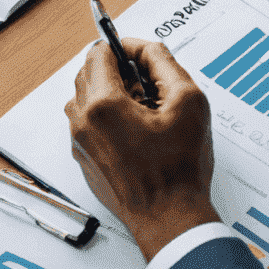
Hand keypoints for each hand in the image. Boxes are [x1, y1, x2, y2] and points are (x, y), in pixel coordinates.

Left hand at [64, 38, 219, 259]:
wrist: (169, 220)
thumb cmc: (178, 171)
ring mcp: (80, 143)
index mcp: (103, 105)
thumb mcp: (188, 102)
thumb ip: (164, 63)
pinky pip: (88, 124)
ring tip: (144, 110)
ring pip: (86, 98)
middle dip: (117, 70)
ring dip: (110, 93)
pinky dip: (107, 117)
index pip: (99, 52)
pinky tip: (137, 132)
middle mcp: (83, 122)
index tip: (142, 56)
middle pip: (88, 72)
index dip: (124, 48)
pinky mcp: (84, 159)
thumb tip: (147, 49)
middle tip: (149, 84)